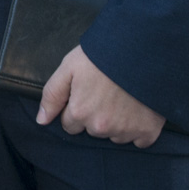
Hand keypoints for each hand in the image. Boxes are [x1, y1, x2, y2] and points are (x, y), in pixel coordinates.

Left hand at [36, 45, 162, 148]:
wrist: (141, 48)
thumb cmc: (102, 55)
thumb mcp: (69, 67)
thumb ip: (52, 95)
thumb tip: (41, 121)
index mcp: (80, 112)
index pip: (69, 125)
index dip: (76, 109)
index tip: (86, 94)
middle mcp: (101, 127)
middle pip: (92, 131)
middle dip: (95, 116)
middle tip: (105, 93)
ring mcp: (125, 131)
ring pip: (114, 136)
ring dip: (116, 123)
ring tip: (122, 98)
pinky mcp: (147, 131)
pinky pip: (139, 141)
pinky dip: (139, 129)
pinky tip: (138, 110)